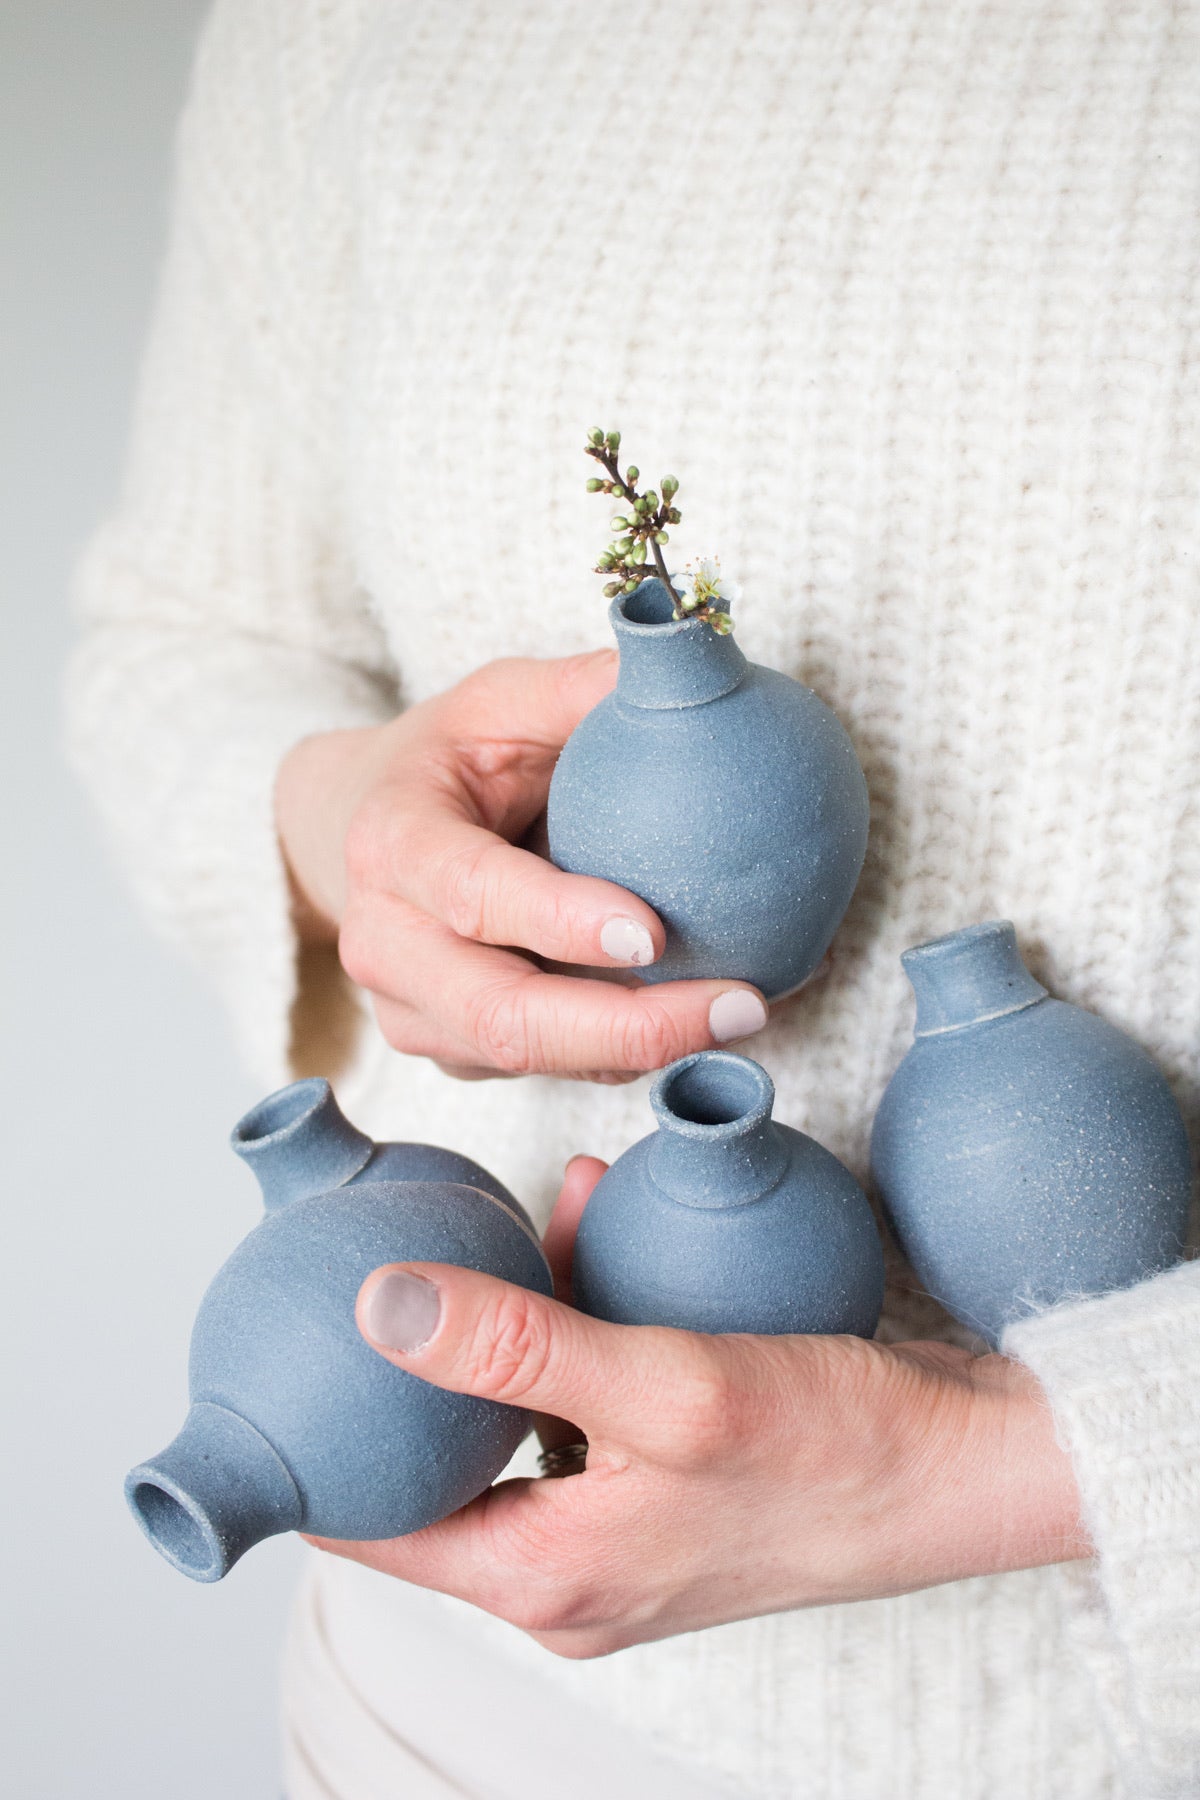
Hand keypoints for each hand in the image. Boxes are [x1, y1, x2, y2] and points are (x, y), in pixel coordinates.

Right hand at [275, 653, 767, 1079]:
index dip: (558, 920)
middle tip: (742, 1005)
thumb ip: (581, 688)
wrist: (357, 828)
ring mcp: (413, 1011)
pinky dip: (633, 1052)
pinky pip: (548, 1071)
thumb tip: (686, 661)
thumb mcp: (499, 700)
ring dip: (647, 1049)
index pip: (473, 896)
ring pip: (532, 1060)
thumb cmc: (447, 758)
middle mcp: (386, 944)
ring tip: (751, 1010)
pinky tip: (711, 1017)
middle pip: (503, 1018)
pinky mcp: (451, 1051)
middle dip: (629, 1028)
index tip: (653, 929)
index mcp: (393, 845)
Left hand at [306, 1160, 1088, 1658]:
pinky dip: (575, 1322)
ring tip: (503, 1220)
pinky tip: (593, 1227)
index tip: (291, 1347)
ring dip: (506, 1322)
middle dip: (418, 1359)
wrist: (964, 1468)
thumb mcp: (664, 1387)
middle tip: (390, 1257)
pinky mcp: (661, 1486)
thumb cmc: (833, 1449)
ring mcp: (617, 1532)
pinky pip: (583, 1403)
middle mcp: (567, 1572)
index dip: (323, 1442)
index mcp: (543, 1578)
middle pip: (439, 1464)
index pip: (373, 1526)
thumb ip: (517, 1347)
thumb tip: (380, 1305)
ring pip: (513, 1420)